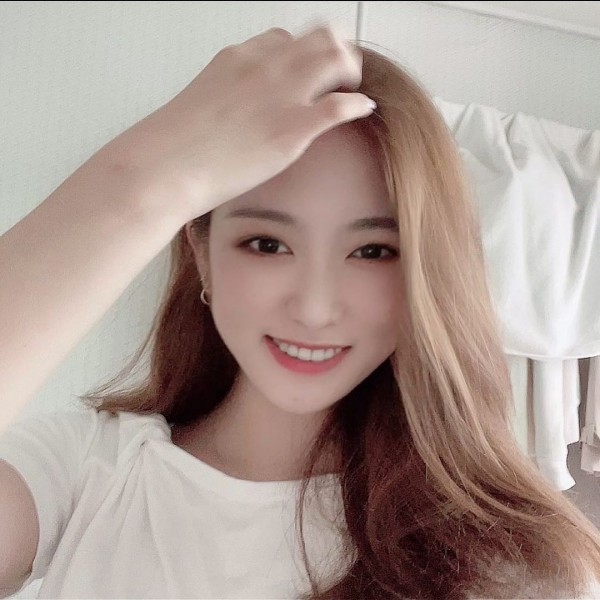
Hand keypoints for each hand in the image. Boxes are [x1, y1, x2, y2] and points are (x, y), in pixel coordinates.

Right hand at [98, 24, 375, 226]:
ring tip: (352, 89)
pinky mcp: (292, 128)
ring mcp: (280, 95)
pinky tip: (362, 109)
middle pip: (319, 38)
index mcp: (238, 58)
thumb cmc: (174, 146)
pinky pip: (341, 105)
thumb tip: (236, 113)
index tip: (309, 70)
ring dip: (351, 72)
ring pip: (337, 58)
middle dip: (337, 53)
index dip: (303, 54)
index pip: (284, 39)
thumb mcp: (201, 106)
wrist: (164, 167)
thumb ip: (226, 98)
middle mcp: (264, 67)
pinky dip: (357, 104)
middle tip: (342, 75)